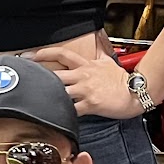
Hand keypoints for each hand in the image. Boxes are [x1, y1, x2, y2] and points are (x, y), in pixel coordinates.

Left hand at [28, 41, 143, 119]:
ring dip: (50, 96)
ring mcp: (86, 90)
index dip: (45, 53)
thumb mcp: (109, 62)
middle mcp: (83, 76)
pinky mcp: (90, 104)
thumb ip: (99, 56)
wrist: (136, 92)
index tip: (32, 56)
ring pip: (61, 92)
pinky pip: (72, 110)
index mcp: (86, 65)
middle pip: (55, 75)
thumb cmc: (123, 80)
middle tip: (27, 80)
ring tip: (38, 100)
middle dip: (40, 77)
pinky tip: (56, 115)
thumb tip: (97, 49)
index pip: (62, 55)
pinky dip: (63, 113)